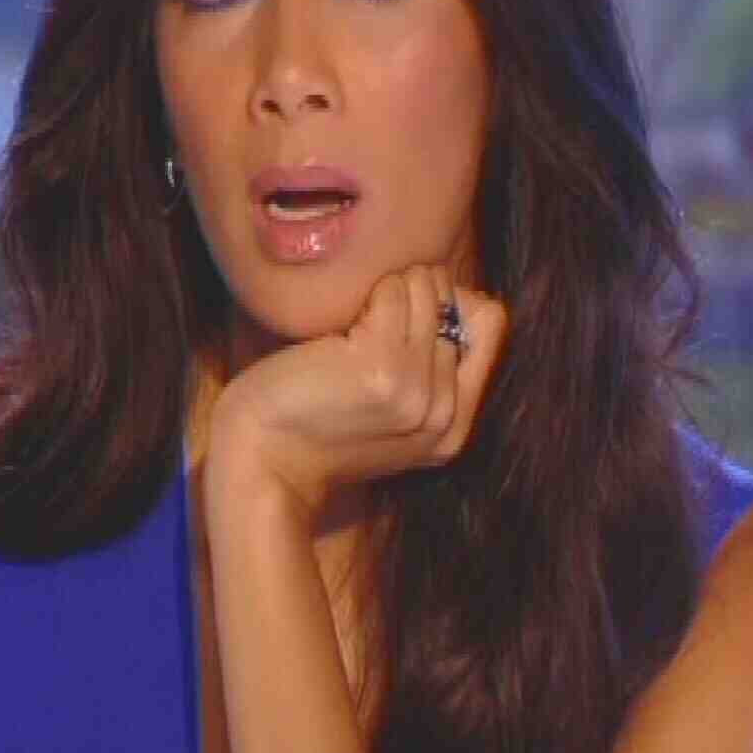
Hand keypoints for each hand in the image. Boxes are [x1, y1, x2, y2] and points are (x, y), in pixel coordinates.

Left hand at [203, 264, 506, 529]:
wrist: (261, 464)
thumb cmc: (312, 425)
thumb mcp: (391, 415)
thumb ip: (431, 375)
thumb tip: (458, 296)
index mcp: (455, 428)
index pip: (492, 322)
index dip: (453, 302)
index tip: (410, 316)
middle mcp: (446, 412)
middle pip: (458, 300)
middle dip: (415, 293)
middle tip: (371, 320)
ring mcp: (418, 390)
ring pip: (427, 288)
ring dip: (389, 289)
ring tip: (355, 324)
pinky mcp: (383, 368)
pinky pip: (393, 292)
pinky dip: (367, 294)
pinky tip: (340, 329)